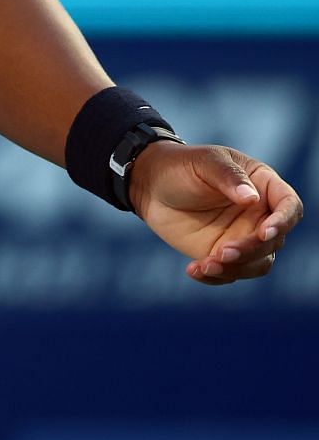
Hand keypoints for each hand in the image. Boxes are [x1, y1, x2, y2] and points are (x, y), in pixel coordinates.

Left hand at [127, 143, 303, 285]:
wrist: (150, 184)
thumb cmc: (181, 166)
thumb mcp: (204, 163)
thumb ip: (229, 177)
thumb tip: (252, 198)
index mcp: (263, 186)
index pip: (289, 206)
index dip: (283, 221)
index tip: (264, 232)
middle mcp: (259, 215)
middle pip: (273, 241)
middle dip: (251, 250)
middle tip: (222, 251)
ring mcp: (243, 236)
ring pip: (258, 263)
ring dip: (236, 269)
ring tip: (205, 265)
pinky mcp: (223, 253)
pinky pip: (231, 273)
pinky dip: (216, 277)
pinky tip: (194, 270)